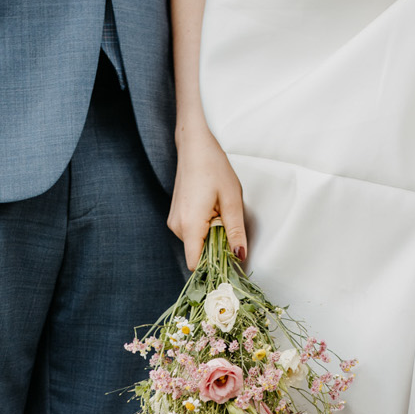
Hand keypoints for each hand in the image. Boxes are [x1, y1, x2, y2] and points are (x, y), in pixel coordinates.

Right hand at [168, 127, 246, 269]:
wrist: (193, 146)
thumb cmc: (212, 166)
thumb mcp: (231, 200)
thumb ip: (235, 231)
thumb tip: (240, 256)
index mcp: (190, 225)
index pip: (195, 264)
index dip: (214, 268)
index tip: (230, 264)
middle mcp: (177, 227)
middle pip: (198, 254)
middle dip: (217, 248)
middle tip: (230, 227)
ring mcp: (174, 222)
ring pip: (196, 244)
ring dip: (212, 236)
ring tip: (220, 212)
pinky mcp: (176, 218)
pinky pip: (193, 233)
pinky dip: (205, 229)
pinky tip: (211, 210)